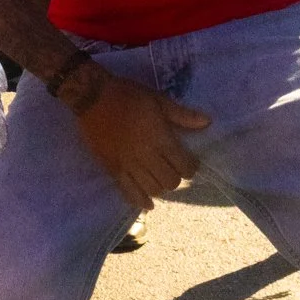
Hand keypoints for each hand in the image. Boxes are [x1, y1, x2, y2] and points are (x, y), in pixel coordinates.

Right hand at [68, 69, 210, 209]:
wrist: (92, 97)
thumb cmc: (128, 96)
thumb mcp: (158, 100)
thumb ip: (182, 115)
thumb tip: (207, 122)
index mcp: (159, 138)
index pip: (184, 165)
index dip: (191, 167)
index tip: (191, 162)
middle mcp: (146, 155)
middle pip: (170, 181)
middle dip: (177, 178)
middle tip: (175, 170)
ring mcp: (128, 164)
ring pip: (152, 190)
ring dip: (161, 188)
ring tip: (161, 180)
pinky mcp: (113, 169)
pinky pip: (128, 192)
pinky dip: (140, 201)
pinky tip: (148, 204)